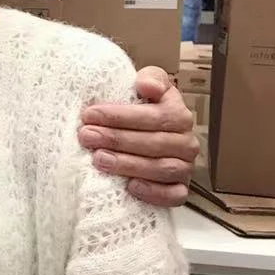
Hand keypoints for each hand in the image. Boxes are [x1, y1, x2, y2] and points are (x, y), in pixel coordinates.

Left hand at [79, 68, 198, 207]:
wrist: (144, 136)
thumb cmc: (142, 111)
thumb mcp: (146, 87)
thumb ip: (151, 78)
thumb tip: (146, 85)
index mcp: (179, 115)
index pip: (154, 116)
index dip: (121, 116)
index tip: (91, 114)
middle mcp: (186, 142)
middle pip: (154, 143)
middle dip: (117, 139)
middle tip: (88, 136)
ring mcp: (185, 168)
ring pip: (161, 168)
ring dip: (128, 165)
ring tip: (99, 159)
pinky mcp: (180, 190)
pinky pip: (173, 195)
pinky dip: (154, 192)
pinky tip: (130, 187)